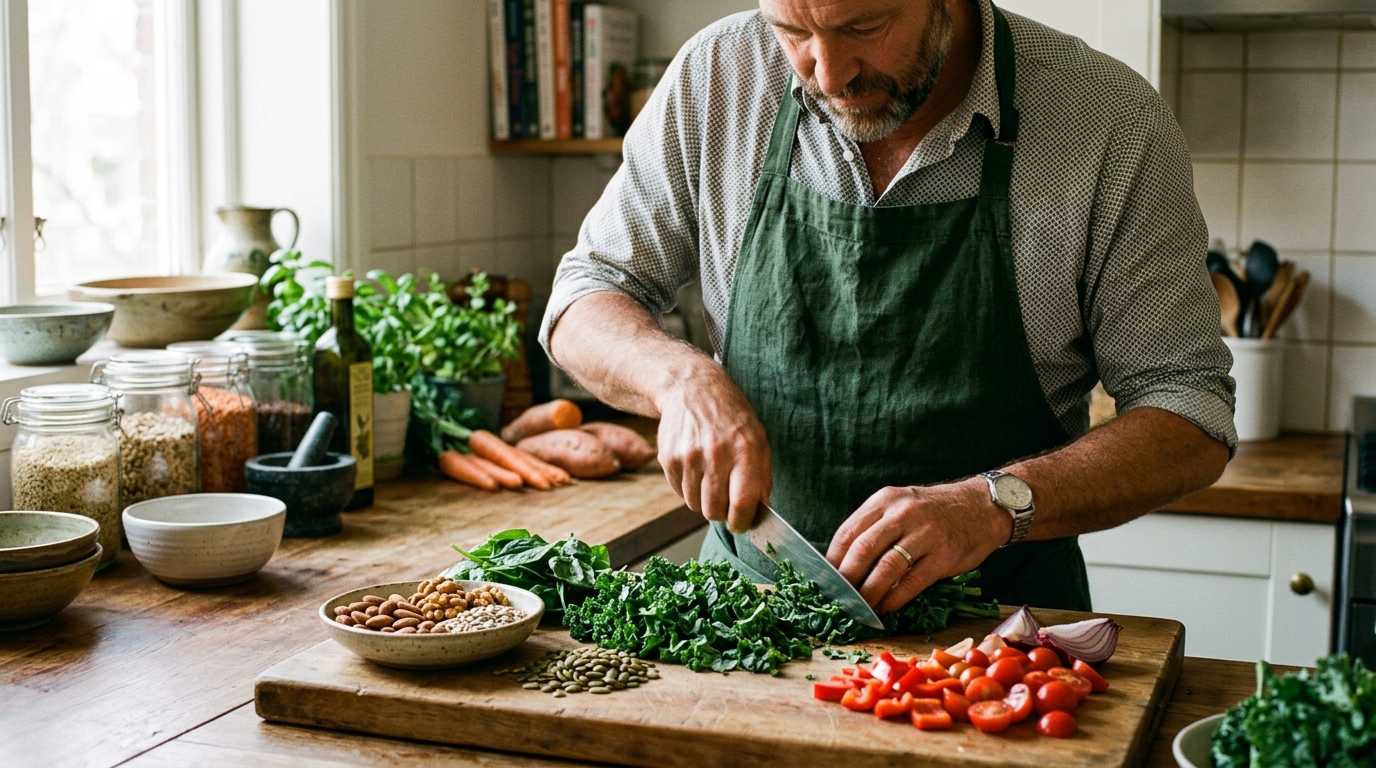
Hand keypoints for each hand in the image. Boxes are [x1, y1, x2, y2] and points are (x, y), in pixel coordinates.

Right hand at [655, 365, 770, 532]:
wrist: (693, 389)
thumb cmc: (732, 417)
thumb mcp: (758, 439)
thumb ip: (763, 477)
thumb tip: (763, 510)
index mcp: (744, 449)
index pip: (742, 502)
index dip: (742, 522)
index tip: (742, 524)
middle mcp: (715, 454)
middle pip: (715, 511)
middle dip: (723, 513)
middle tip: (726, 500)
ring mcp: (688, 456)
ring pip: (696, 506)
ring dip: (705, 501)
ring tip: (711, 478)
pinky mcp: (669, 458)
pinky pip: (680, 493)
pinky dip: (689, 489)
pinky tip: (696, 469)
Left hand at [826, 480, 1012, 613]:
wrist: (983, 506)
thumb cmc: (935, 512)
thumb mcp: (901, 505)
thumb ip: (875, 527)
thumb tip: (844, 563)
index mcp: (885, 500)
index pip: (847, 532)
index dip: (833, 561)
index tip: (825, 580)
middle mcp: (902, 513)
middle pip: (862, 551)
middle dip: (846, 580)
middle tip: (839, 599)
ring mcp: (925, 534)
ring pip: (885, 568)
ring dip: (868, 593)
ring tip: (860, 607)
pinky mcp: (944, 555)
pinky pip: (912, 582)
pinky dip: (895, 598)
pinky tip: (886, 607)